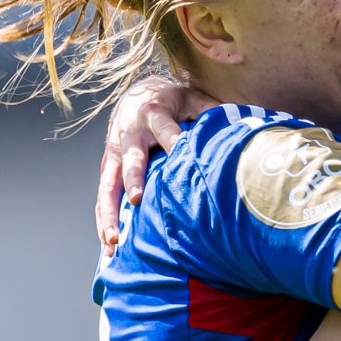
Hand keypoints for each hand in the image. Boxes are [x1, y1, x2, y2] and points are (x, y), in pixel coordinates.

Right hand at [95, 75, 218, 254]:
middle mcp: (129, 135)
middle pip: (130, 160)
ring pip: (108, 186)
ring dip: (109, 214)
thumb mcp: (192, 97)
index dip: (173, 140)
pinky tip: (109, 245)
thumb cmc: (172, 101)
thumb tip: (238, 124)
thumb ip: (210, 109)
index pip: (165, 128)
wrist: (136, 95)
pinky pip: (103, 197)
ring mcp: (114, 154)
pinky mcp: (108, 169)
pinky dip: (104, 220)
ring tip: (114, 240)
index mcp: (153, 113)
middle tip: (137, 201)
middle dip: (133, 180)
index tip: (180, 153)